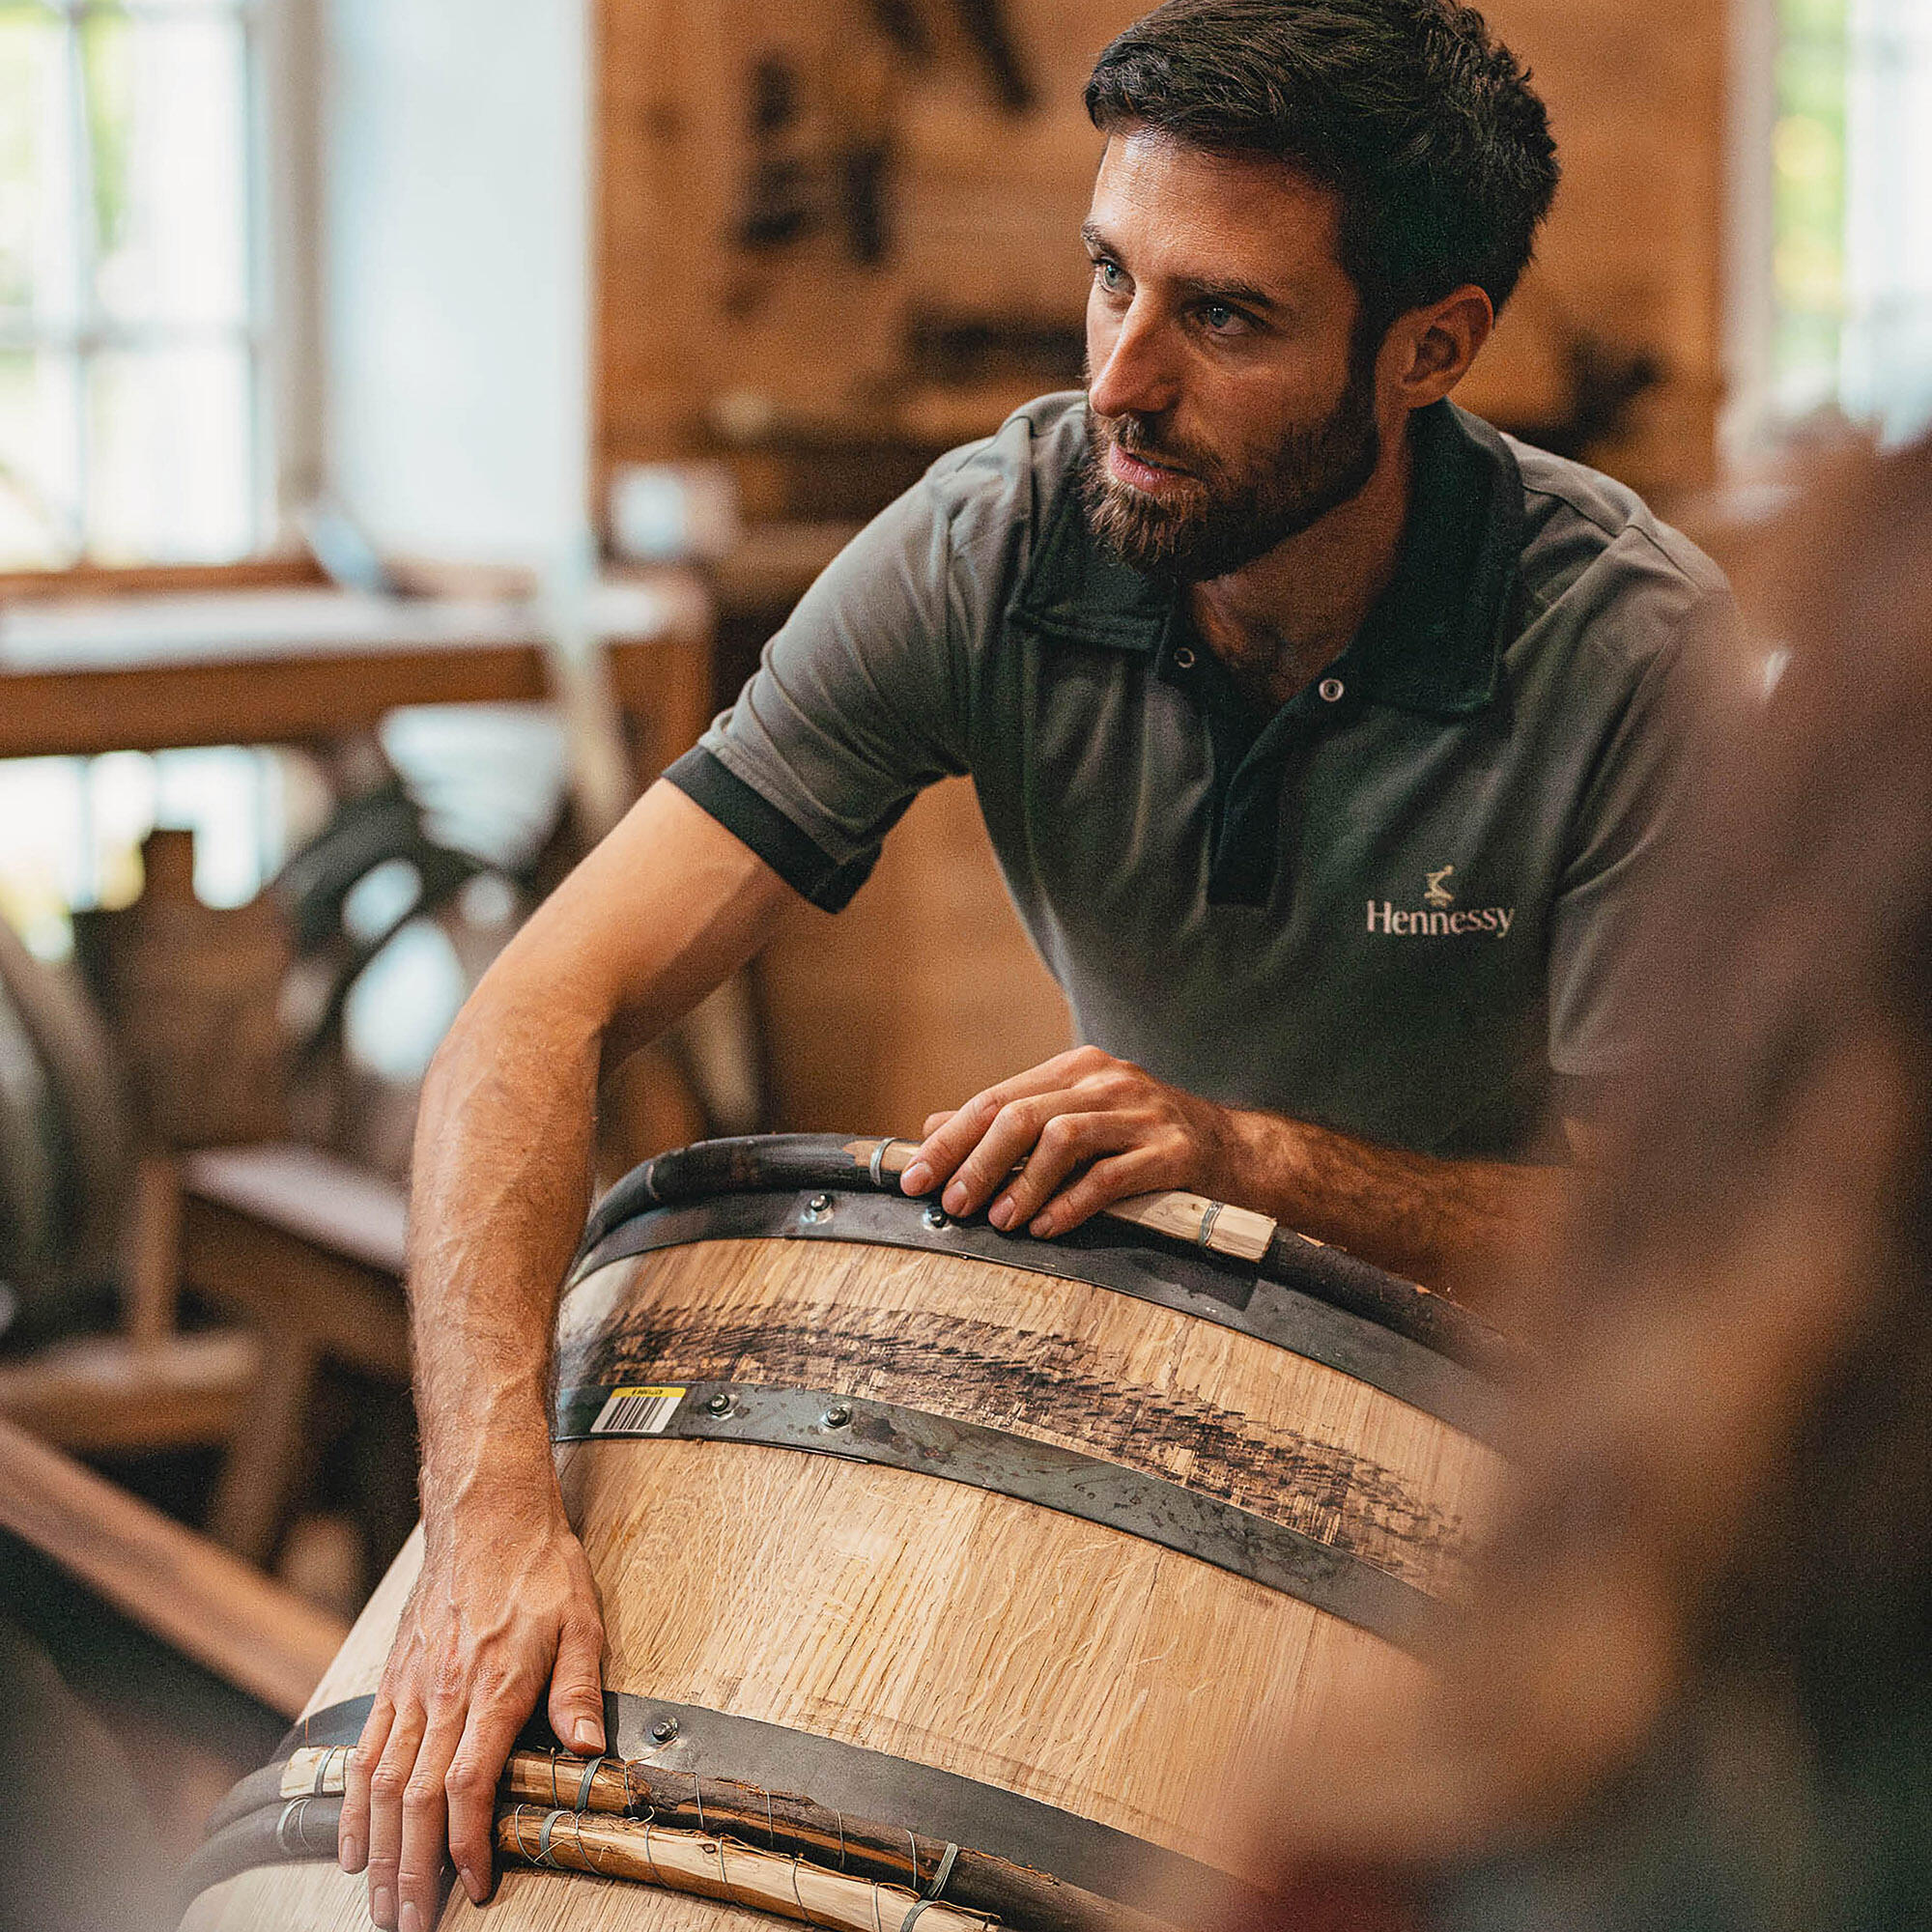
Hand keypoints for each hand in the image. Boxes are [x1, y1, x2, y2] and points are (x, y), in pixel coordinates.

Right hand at [338, 1490, 605, 1928]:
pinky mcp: (394, 1679)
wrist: (486, 1512)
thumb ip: (578, 1691)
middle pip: (416, 1801)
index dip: (466, 1845)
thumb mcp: (582, 1622)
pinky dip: (355, 1804)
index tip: (472, 1886)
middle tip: (411, 1924)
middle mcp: (444, 1693)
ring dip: (379, 1852)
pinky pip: (365, 1752)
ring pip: (381, 1786)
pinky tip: (354, 1842)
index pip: (468, 1786)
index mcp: (494, 1686)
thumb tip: (590, 1750)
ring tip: (379, 1903)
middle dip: (412, 1872)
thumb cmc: (538, 1565)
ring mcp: (412, 1688)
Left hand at [898, 1046, 1250, 1236]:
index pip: (996, 1100)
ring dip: (1023, 1184)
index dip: (950, 1141)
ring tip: (998, 1221)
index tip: (914, 1178)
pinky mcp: (1174, 1151)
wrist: (1237, 1153)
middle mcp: (1107, 1082)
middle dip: (976, 1162)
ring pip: (1064, 1139)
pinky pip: (1112, 1177)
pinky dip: (1072, 1203)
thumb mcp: (1076, 1119)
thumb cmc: (1142, 1141)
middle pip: (1023, 1115)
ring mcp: (1143, 1114)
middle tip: (952, 1205)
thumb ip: (1010, 1121)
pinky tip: (1047, 1227)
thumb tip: (932, 1127)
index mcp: (1076, 1069)